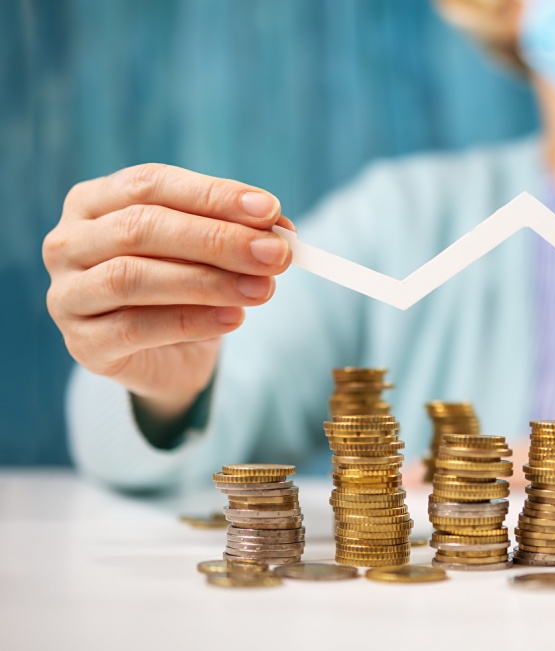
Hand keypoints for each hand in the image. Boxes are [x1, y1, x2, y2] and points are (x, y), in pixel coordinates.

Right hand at [43, 163, 293, 420]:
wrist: (168, 355)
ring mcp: (68, 293)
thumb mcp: (212, 251)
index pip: (151, 184)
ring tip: (263, 289)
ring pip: (132, 278)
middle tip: (276, 254)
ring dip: (207, 282)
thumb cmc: (186, 285)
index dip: (212, 195)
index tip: (271, 210)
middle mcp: (68, 241)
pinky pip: (135, 329)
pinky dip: (192, 322)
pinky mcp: (83, 343)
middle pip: (141, 228)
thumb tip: (280, 228)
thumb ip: (238, 232)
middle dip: (217, 239)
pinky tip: (235, 318)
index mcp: (94, 200)